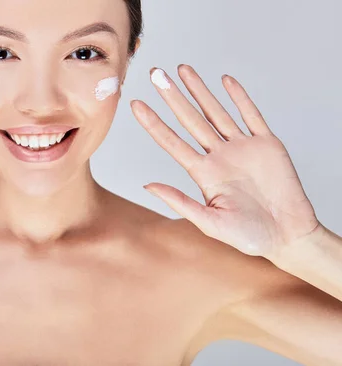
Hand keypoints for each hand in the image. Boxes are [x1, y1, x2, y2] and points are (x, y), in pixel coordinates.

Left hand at [130, 64, 319, 258]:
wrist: (288, 236)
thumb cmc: (250, 236)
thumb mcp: (210, 222)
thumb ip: (180, 202)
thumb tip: (147, 186)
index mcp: (203, 174)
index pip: (172, 142)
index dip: (154, 124)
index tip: (136, 105)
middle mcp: (219, 156)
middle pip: (190, 120)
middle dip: (172, 97)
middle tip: (155, 74)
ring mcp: (242, 148)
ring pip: (216, 112)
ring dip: (200, 90)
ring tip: (182, 69)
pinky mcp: (267, 144)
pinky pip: (251, 116)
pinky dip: (239, 98)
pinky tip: (225, 81)